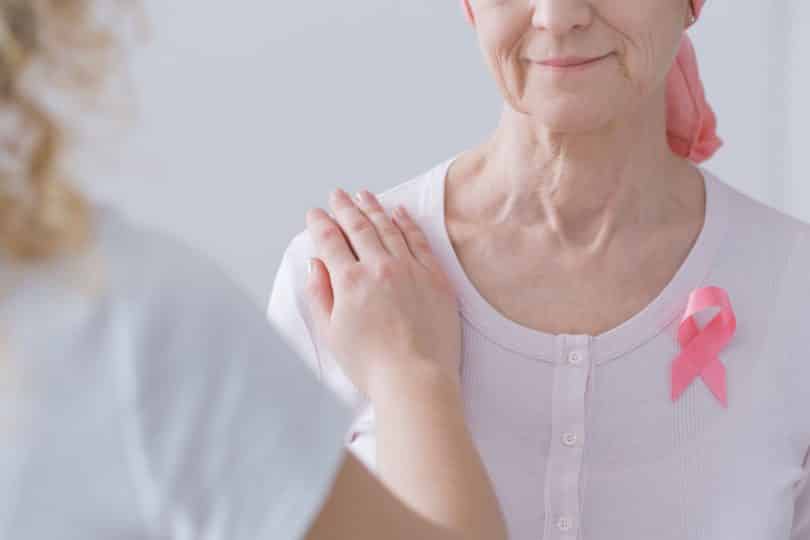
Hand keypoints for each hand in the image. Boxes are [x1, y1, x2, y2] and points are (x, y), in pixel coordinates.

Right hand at [305, 188, 460, 400]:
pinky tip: (399, 212)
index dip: (320, 223)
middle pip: (358, 226)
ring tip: (364, 194)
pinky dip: (407, 222)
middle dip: (344, 207)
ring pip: (388, 227)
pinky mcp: (435, 276)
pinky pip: (418, 240)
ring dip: (374, 207)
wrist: (416, 379)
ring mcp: (410, 269)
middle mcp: (379, 267)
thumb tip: (316, 264)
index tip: (315, 214)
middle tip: (337, 194)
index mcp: (350, 281)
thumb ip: (320, 294)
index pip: (330, 240)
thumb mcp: (331, 333)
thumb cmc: (372, 364)